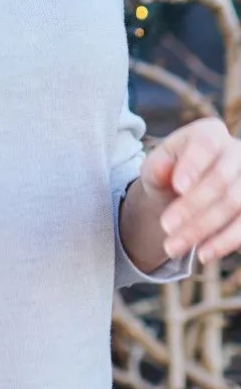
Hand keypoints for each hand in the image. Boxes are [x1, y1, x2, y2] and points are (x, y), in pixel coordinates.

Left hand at [141, 116, 240, 263]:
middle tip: (165, 226)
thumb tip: (161, 169)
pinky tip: (202, 254)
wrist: (183, 191)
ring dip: (204, 229)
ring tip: (173, 247)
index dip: (194, 165)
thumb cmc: (169, 173)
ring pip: (235, 204)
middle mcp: (236, 152)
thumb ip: (156, 166)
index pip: (205, 145)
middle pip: (220, 179)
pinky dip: (225, 241)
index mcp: (210, 133)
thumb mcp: (156, 168)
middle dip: (192, 206)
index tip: (178, 187)